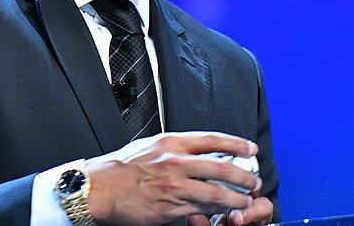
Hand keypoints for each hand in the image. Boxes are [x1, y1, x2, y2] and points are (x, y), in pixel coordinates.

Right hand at [85, 131, 260, 225]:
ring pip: (216, 193)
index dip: (237, 143)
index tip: (251, 148)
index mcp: (171, 143)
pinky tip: (224, 213)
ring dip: (236, 198)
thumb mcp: (151, 146)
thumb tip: (199, 150)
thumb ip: (175, 147)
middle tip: (254, 181)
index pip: (213, 139)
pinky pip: (200, 210)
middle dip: (244, 175)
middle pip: (221, 167)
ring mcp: (174, 186)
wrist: (99, 188)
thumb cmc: (122, 168)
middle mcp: (176, 162)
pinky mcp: (170, 208)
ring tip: (245, 200)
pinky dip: (215, 212)